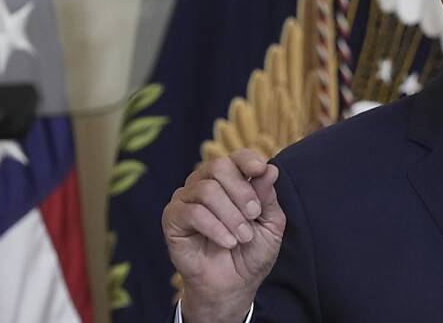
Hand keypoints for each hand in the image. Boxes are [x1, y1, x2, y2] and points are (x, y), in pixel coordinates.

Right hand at [162, 149, 285, 322]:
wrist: (234, 285)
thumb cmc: (252, 252)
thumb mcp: (270, 224)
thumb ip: (267, 197)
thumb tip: (270, 169)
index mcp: (231, 180)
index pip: (236, 157)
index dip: (248, 160)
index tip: (260, 170)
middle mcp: (205, 184)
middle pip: (218, 167)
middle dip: (241, 191)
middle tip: (254, 215)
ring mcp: (186, 200)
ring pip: (206, 190)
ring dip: (230, 214)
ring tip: (243, 236)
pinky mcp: (172, 219)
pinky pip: (192, 212)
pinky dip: (215, 227)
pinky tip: (228, 242)